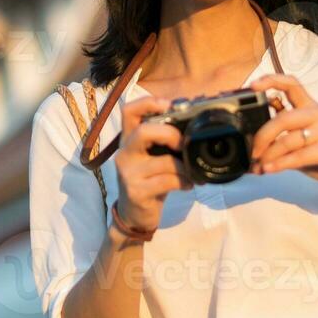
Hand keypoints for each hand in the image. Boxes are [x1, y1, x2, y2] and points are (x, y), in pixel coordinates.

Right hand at [113, 95, 192, 233]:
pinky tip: (187, 185)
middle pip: (143, 131)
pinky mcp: (137, 192)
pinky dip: (184, 182)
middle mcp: (124, 154)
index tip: (168, 105)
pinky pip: (168, 181)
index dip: (148, 103)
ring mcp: (129, 173)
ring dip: (184, 167)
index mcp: (128, 140)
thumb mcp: (152, 157)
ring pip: (163, 161)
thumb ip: (163, 142)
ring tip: (192, 173)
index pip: (128, 112)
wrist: (134, 215)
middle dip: (170, 134)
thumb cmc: (148, 180)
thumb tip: (192, 126)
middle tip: (182, 144)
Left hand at [247, 74, 317, 191]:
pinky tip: (270, 169)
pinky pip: (299, 155)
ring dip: (269, 155)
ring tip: (259, 166)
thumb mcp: (306, 143)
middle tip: (252, 152)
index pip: (292, 84)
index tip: (252, 86)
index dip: (271, 81)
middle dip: (262, 136)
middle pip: (283, 118)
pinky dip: (281, 164)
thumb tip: (254, 143)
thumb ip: (285, 137)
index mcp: (314, 108)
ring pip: (288, 140)